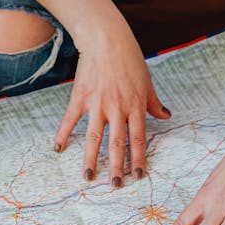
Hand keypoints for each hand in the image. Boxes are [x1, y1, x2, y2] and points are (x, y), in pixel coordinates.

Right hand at [54, 22, 170, 185]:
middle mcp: (117, 108)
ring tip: (88, 178)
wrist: (106, 39)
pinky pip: (70, 120)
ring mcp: (97, 104)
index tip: (138, 176)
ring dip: (91, 159)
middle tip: (116, 185)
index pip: (138, 138)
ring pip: (94, 137)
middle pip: (117, 143)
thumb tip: (166, 115)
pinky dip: (63, 134)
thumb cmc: (130, 59)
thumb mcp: (147, 81)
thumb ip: (154, 102)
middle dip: (117, 167)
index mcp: (135, 106)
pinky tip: (58, 149)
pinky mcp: (80, 97)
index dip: (139, 159)